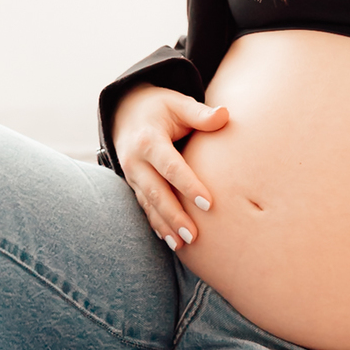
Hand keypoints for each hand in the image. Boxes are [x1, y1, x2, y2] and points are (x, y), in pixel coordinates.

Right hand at [112, 84, 229, 249]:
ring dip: (165, 225)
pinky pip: (145, 207)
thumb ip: (200, 113)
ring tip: (183, 245)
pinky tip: (170, 240)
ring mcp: (132, 175)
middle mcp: (135, 161)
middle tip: (195, 236)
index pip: (170, 166)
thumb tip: (225, 115)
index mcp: (148, 140)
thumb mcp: (178, 103)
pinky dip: (156, 224)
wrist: (125, 112)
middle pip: (156, 192)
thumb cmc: (160, 107)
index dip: (188, 185)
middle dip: (174, 216)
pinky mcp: (134, 185)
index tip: (209, 204)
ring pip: (149, 204)